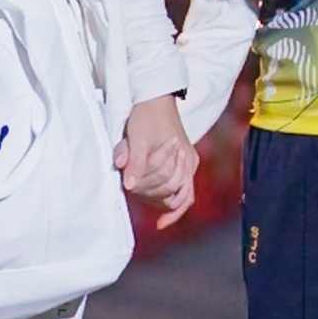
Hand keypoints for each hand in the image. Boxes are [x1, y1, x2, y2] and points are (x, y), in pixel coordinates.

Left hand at [117, 96, 197, 225]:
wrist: (155, 98)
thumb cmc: (147, 116)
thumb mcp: (137, 137)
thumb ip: (135, 161)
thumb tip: (128, 185)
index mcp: (182, 157)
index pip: (174, 190)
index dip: (158, 200)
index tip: (151, 215)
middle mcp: (189, 164)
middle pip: (171, 193)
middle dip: (150, 193)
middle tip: (129, 184)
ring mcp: (188, 164)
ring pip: (176, 195)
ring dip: (156, 196)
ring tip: (137, 190)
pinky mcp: (182, 163)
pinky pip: (182, 191)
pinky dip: (174, 205)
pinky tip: (163, 220)